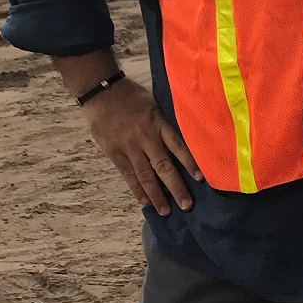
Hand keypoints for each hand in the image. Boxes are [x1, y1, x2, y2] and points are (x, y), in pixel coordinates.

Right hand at [84, 77, 202, 214]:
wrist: (101, 92)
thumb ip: (164, 122)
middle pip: (164, 167)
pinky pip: (128, 175)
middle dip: (176, 188)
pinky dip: (137, 189)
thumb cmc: (130, 95)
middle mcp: (146, 139)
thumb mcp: (154, 103)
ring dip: (157, 195)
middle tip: (186, 205)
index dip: (190, 164)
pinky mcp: (115, 154)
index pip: (178, 147)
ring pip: (146, 176)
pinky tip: (144, 202)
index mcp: (158, 124)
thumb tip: (181, 137)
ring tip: (166, 211)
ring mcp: (129, 148)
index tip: (200, 179)